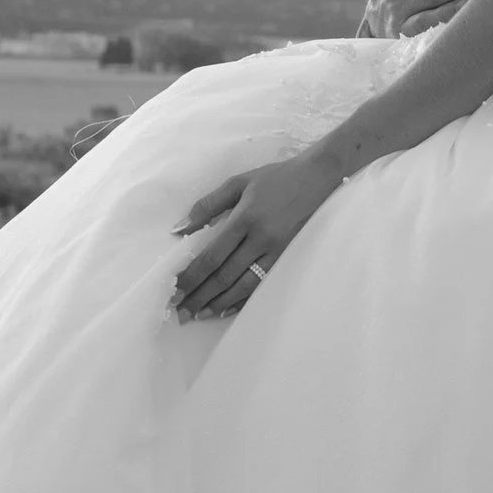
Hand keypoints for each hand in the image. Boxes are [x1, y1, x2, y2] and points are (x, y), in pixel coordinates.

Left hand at [171, 145, 343, 320]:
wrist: (316, 178)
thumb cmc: (274, 178)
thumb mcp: (238, 182)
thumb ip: (207, 205)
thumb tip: (179, 228)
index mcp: (244, 218)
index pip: (213, 255)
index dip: (193, 275)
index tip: (176, 290)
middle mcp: (259, 238)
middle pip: (225, 275)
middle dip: (201, 295)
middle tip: (181, 311)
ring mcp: (274, 250)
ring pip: (243, 284)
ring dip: (219, 302)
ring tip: (199, 314)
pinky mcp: (284, 256)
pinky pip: (261, 283)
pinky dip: (242, 299)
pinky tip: (227, 309)